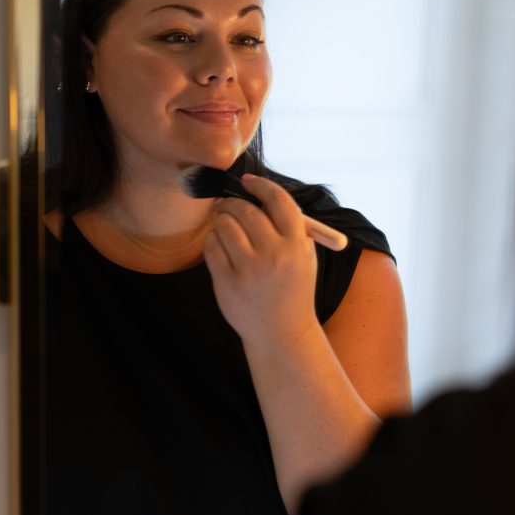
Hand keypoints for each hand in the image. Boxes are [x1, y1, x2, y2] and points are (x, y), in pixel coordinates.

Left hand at [203, 175, 318, 348]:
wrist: (282, 333)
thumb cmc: (292, 289)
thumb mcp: (304, 256)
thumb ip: (288, 225)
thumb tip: (260, 195)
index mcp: (296, 244)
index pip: (278, 200)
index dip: (260, 185)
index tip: (248, 182)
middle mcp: (274, 254)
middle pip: (246, 210)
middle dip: (233, 203)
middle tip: (228, 206)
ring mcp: (249, 270)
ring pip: (224, 225)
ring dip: (221, 221)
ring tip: (225, 229)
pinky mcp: (227, 283)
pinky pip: (211, 247)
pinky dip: (212, 241)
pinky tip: (220, 248)